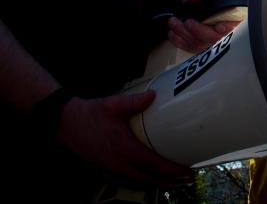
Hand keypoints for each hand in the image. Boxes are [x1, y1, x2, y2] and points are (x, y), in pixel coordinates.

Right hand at [57, 91, 193, 185]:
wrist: (65, 123)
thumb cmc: (91, 114)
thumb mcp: (115, 104)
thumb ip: (137, 101)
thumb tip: (155, 95)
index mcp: (126, 150)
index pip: (156, 165)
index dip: (174, 171)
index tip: (189, 171)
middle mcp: (119, 165)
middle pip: (152, 180)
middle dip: (172, 181)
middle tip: (188, 179)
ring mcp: (110, 171)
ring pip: (140, 184)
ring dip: (159, 184)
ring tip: (174, 181)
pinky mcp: (104, 171)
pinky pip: (128, 183)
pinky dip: (142, 184)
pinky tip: (149, 180)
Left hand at [167, 0, 238, 53]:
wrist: (190, 8)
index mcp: (228, 18)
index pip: (232, 27)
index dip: (228, 29)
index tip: (219, 26)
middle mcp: (221, 33)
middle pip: (214, 39)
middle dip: (198, 31)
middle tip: (186, 22)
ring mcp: (209, 42)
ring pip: (201, 45)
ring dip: (185, 35)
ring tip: (174, 23)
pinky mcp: (198, 47)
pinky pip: (190, 49)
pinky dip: (180, 42)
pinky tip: (172, 34)